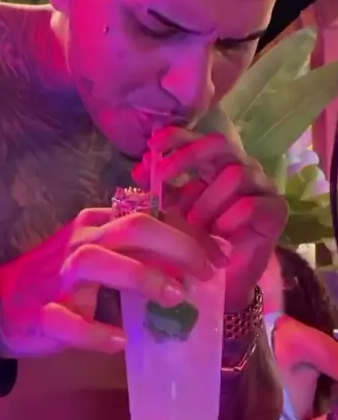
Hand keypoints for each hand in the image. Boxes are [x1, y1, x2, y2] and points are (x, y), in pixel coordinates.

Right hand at [0, 205, 226, 357]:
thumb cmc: (59, 280)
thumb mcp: (100, 255)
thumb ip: (138, 253)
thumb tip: (194, 262)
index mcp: (95, 223)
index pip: (150, 216)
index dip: (190, 233)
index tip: (220, 254)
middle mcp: (79, 241)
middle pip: (133, 228)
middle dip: (178, 245)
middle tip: (207, 272)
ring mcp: (59, 277)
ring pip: (99, 261)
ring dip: (141, 277)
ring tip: (174, 297)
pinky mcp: (44, 313)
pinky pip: (69, 321)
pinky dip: (96, 332)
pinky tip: (120, 341)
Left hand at [132, 126, 287, 311]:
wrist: (226, 282)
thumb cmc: (201, 243)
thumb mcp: (176, 213)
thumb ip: (165, 191)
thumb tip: (142, 170)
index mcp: (218, 165)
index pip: (199, 138)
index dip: (177, 137)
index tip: (152, 146)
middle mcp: (242, 168)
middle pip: (220, 144)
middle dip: (188, 157)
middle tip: (163, 177)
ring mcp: (262, 187)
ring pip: (235, 175)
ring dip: (207, 201)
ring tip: (194, 224)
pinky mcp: (277, 210)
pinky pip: (250, 206)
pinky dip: (227, 220)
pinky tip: (218, 234)